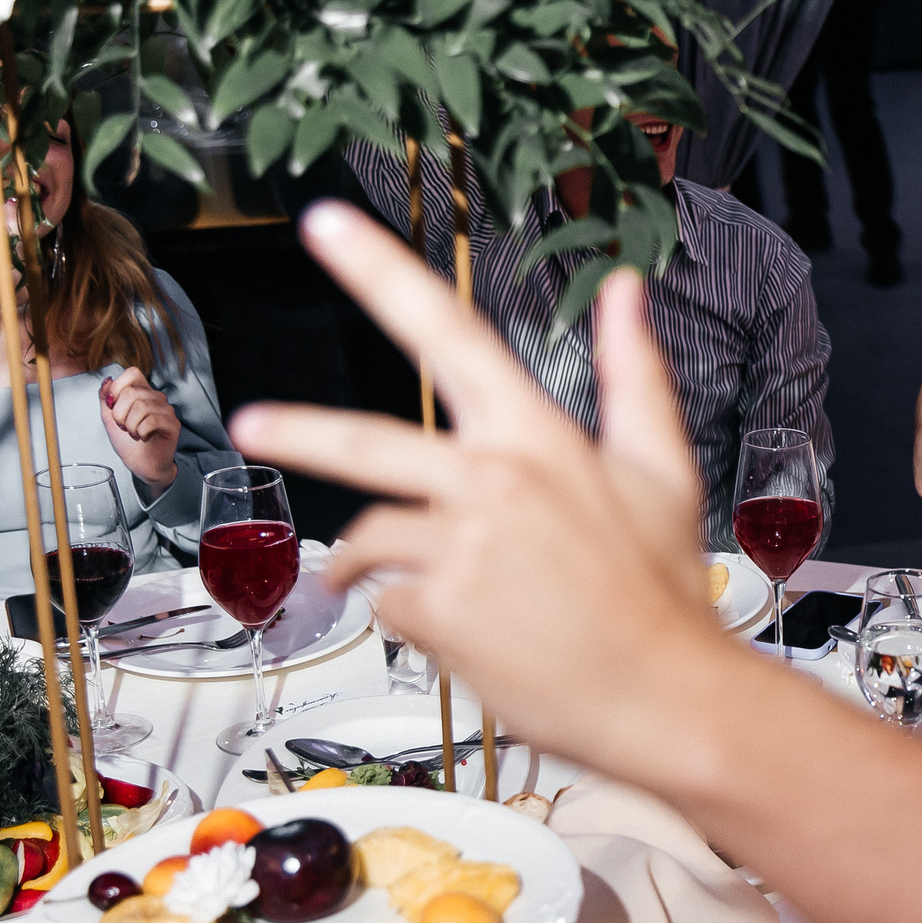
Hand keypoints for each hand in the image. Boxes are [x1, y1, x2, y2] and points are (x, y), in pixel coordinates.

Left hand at [99, 368, 177, 493]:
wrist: (141, 465)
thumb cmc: (128, 443)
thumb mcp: (109, 418)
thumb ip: (105, 398)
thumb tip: (107, 380)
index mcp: (142, 392)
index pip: (132, 373)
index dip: (117, 387)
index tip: (112, 405)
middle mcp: (156, 398)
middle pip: (132, 392)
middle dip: (119, 413)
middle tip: (123, 426)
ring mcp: (166, 410)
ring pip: (141, 406)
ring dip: (130, 425)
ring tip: (133, 433)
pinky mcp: (173, 424)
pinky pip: (152, 420)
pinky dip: (141, 432)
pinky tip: (143, 437)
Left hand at [230, 204, 720, 777]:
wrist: (669, 698)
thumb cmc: (664, 591)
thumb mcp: (661, 467)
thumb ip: (634, 372)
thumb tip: (626, 288)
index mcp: (538, 436)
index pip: (448, 331)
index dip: (380, 270)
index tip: (327, 224)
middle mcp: (493, 481)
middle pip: (365, 440)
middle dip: (298, 428)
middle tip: (252, 420)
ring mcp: (462, 547)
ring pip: (372, 536)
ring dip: (363, 562)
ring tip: (362, 578)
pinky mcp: (440, 611)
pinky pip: (389, 603)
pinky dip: (407, 616)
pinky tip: (453, 632)